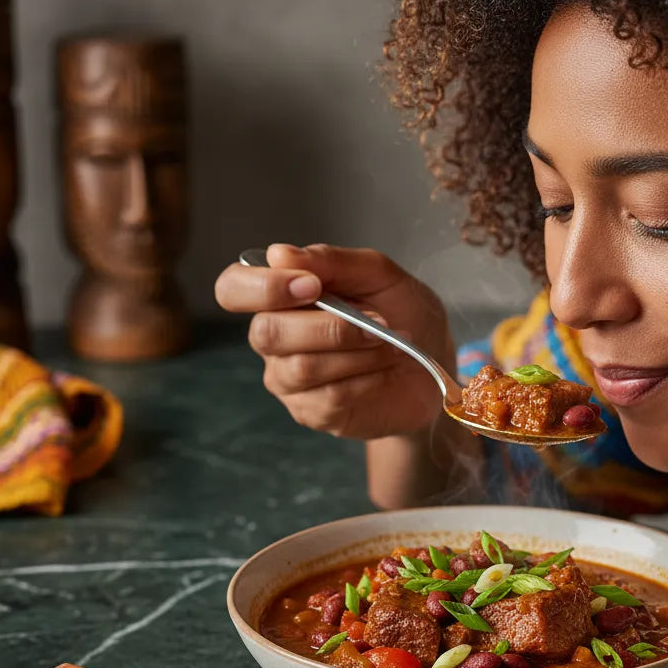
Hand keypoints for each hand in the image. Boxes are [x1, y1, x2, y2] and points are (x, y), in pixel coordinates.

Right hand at [215, 243, 453, 439]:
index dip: (262, 287)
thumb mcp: (379, 275)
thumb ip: (332, 261)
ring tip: (391, 345)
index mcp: (281, 297)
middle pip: (267, 333)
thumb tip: (279, 254)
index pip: (233, 289)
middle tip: (377, 320)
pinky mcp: (313, 413)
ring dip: (357, 352)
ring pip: (302, 368)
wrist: (434, 366)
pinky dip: (367, 379)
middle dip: (328, 326)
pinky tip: (385, 371)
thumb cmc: (403, 316)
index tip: (311, 286)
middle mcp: (274, 339)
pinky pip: (329, 397)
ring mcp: (289, 381)